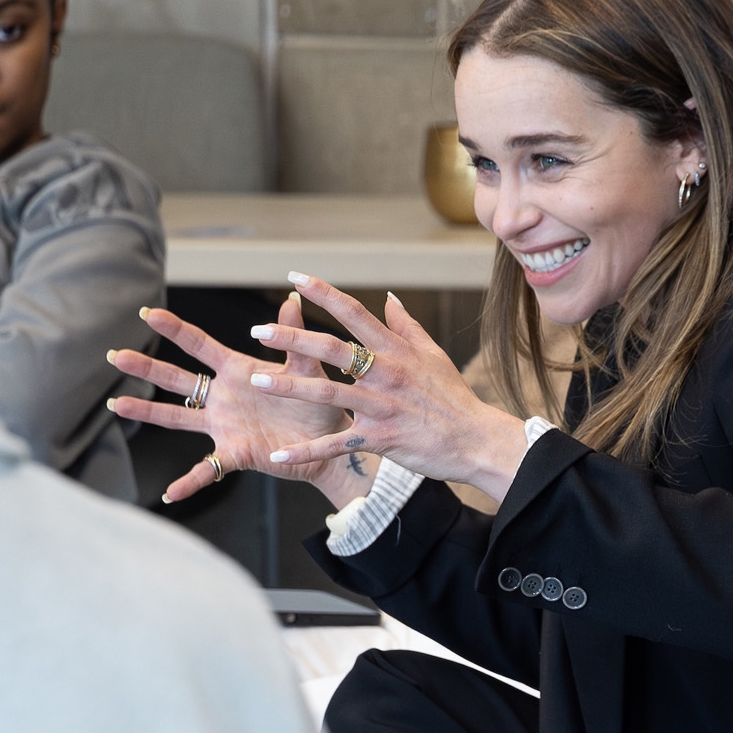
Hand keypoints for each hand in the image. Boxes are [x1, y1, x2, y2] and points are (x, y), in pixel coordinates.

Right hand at [106, 293, 372, 505]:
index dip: (174, 330)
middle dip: (146, 367)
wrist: (331, 442)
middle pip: (176, 379)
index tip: (148, 314)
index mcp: (237, 371)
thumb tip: (292, 298)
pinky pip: (207, 470)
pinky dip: (189, 482)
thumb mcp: (306, 367)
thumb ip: (293, 337)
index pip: (199, 345)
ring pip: (177, 418)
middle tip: (115, 355)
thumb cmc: (319, 402)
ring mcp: (224, 426)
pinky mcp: (234, 453)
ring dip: (147, 411)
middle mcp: (223, 397)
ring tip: (118, 403)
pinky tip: (170, 494)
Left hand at [246, 272, 530, 502]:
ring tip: (257, 382)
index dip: (323, 292)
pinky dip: (305, 452)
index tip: (295, 276)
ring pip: (327, 393)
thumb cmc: (453, 397)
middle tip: (258, 332)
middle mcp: (385, 373)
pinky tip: (278, 456)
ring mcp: (381, 406)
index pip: (354, 313)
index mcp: (395, 350)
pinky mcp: (379, 438)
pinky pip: (335, 445)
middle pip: (332, 349)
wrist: (476, 439)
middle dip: (292, 339)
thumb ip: (406, 326)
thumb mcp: (433, 355)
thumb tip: (388, 298)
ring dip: (288, 388)